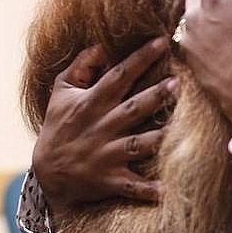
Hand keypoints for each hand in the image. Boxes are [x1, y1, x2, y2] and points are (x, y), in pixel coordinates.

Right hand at [32, 37, 174, 215]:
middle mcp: (101, 128)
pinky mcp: (111, 179)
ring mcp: (106, 155)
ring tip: (183, 127)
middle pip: (133, 108)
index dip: (140, 58)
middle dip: (156, 96)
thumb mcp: (61, 92)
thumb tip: (101, 46)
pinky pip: (133, 186)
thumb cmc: (59, 125)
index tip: (162, 41)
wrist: (47, 173)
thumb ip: (81, 67)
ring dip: (160, 137)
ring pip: (138, 144)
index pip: (119, 75)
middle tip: (179, 82)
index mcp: (91, 103)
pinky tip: (170, 191)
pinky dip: (150, 191)